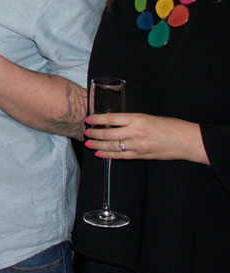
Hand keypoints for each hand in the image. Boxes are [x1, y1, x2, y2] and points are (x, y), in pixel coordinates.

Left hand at [85, 113, 208, 164]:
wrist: (186, 140)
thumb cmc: (170, 125)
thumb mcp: (148, 117)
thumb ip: (132, 120)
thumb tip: (113, 122)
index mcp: (137, 119)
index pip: (111, 119)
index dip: (97, 119)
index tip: (88, 119)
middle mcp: (135, 132)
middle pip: (108, 133)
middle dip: (94, 134)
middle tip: (85, 132)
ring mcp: (138, 145)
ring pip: (112, 146)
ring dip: (98, 145)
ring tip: (88, 144)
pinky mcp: (141, 155)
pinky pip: (121, 156)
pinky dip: (109, 155)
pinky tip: (100, 154)